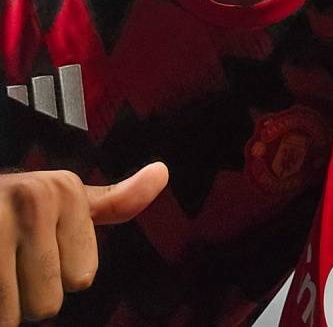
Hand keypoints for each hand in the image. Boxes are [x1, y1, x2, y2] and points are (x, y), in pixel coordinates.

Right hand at [0, 163, 167, 323]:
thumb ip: (115, 201)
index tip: (36, 241)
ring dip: (1, 302)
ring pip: (14, 314)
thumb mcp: (66, 200)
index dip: (57, 269)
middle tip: (9, 257)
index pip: (83, 277)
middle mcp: (34, 198)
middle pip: (49, 301)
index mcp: (65, 190)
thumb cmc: (14, 211)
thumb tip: (163, 172)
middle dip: (26, 290)